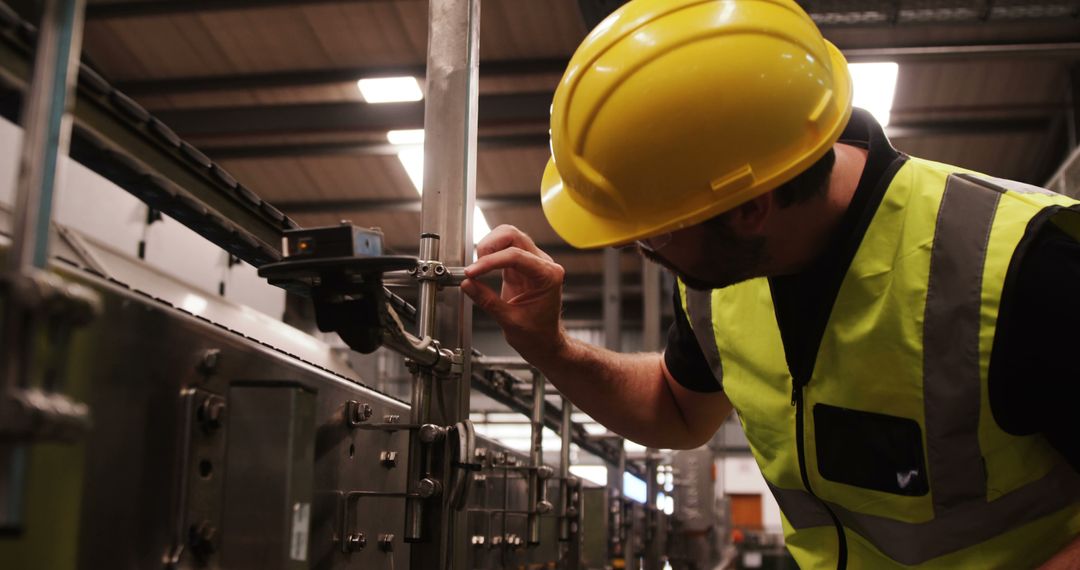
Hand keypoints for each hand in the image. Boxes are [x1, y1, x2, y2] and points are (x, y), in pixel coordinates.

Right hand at [461, 225, 566, 360]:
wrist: (545, 342)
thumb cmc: (538, 335)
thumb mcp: (510, 321)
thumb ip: (487, 301)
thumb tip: (468, 284)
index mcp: (548, 276)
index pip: (516, 256)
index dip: (490, 262)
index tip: (473, 272)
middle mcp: (544, 264)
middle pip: (514, 236)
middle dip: (490, 245)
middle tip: (475, 265)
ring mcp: (533, 263)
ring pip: (509, 237)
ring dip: (489, 246)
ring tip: (477, 266)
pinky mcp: (521, 267)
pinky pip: (505, 249)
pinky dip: (490, 255)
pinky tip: (481, 268)